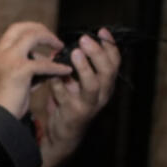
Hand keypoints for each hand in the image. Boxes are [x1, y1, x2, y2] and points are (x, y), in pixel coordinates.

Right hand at [0, 22, 72, 117]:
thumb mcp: (7, 83)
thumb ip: (22, 70)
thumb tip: (42, 65)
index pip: (10, 34)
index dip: (27, 31)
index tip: (40, 36)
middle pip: (20, 28)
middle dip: (39, 29)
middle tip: (52, 38)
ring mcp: (8, 60)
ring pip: (32, 36)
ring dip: (49, 39)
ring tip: (60, 48)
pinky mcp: (20, 70)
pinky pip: (44, 64)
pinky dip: (57, 67)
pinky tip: (65, 71)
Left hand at [40, 28, 120, 155]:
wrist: (62, 135)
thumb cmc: (70, 104)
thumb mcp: (77, 84)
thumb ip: (74, 68)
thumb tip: (62, 48)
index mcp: (106, 84)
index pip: (114, 62)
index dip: (109, 46)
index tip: (100, 31)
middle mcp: (102, 95)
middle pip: (107, 71)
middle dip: (97, 53)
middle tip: (85, 39)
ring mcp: (88, 105)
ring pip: (92, 85)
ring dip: (84, 68)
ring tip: (75, 53)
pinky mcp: (73, 114)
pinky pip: (66, 97)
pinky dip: (59, 85)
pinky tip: (52, 76)